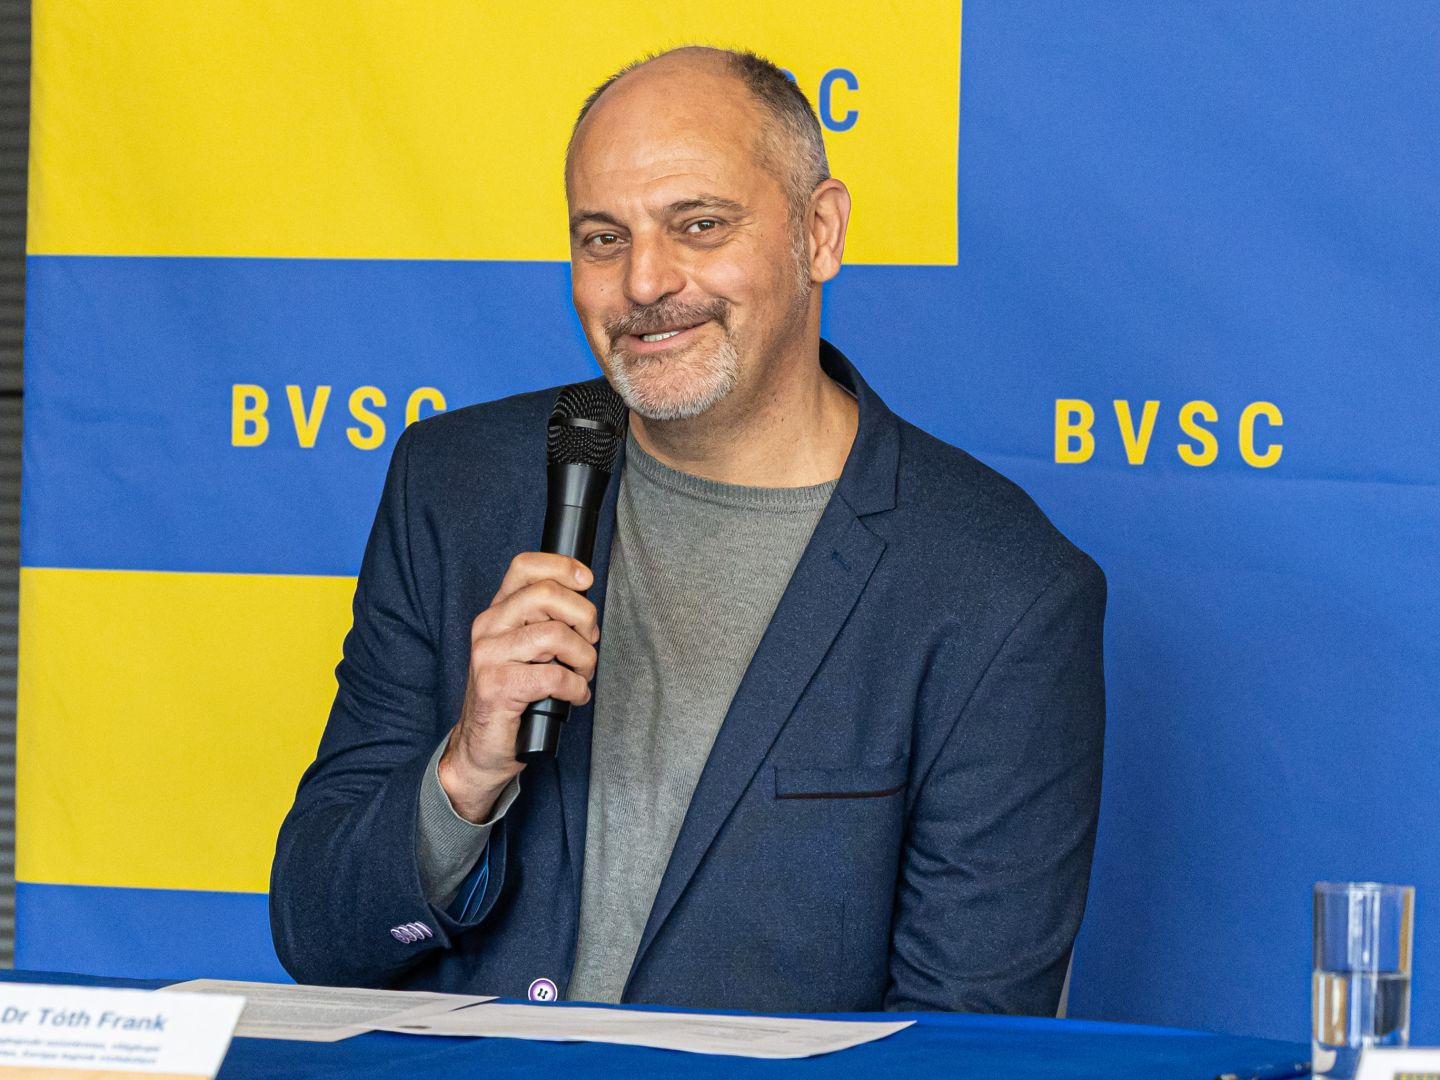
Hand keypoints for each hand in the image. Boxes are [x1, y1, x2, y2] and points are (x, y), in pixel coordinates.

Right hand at [438, 552, 599, 822]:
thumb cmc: (513, 697)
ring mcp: (488, 656)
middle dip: (583, 617)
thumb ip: (545, 622)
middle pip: (547, 594)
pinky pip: (554, 676)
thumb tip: (585, 606)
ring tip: (582, 674)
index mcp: (497, 612)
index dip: (561, 566)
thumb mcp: (527, 650)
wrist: (481, 748)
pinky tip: (574, 696)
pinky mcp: (496, 687)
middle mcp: (488, 627)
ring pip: (555, 635)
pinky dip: (576, 687)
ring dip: (584, 658)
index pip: (525, 567)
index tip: (586, 580)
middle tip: (589, 641)